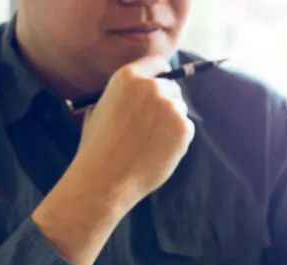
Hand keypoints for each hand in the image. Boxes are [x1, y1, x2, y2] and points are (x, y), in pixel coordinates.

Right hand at [33, 56, 193, 264]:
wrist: (105, 178)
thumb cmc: (98, 148)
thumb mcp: (99, 108)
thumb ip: (122, 95)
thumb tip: (141, 91)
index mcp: (127, 76)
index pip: (157, 63)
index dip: (161, 75)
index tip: (163, 84)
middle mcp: (151, 86)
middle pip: (173, 88)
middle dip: (167, 104)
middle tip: (153, 127)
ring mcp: (169, 106)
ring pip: (181, 110)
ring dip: (172, 124)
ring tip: (149, 144)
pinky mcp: (183, 127)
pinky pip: (188, 129)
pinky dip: (178, 141)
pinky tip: (158, 153)